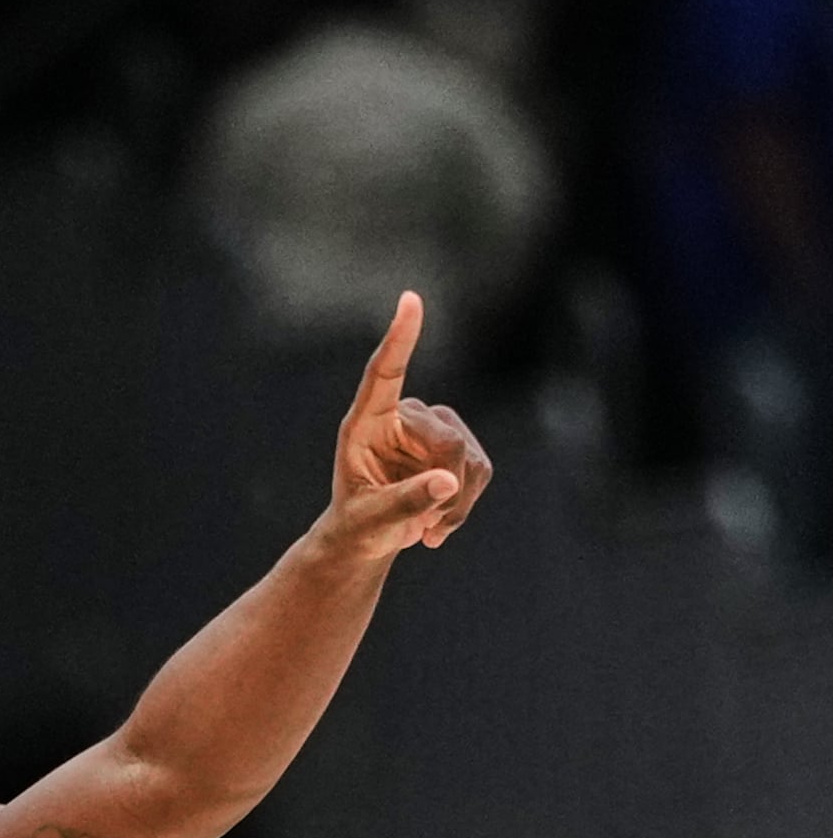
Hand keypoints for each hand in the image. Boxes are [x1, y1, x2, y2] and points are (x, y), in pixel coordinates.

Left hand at [324, 293, 491, 561]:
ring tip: (423, 526)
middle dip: (444, 486)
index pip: (384, 373)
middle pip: (447, 440)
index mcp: (365, 423)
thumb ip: (406, 501)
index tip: (410, 299)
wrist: (369, 537)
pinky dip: (464, 504)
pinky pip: (480, 471)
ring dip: (454, 503)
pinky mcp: (459, 445)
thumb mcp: (371, 520)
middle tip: (423, 527)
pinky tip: (439, 522)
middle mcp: (402, 417)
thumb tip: (447, 481)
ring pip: (469, 458)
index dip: (400, 338)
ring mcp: (433, 428)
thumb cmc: (357, 524)